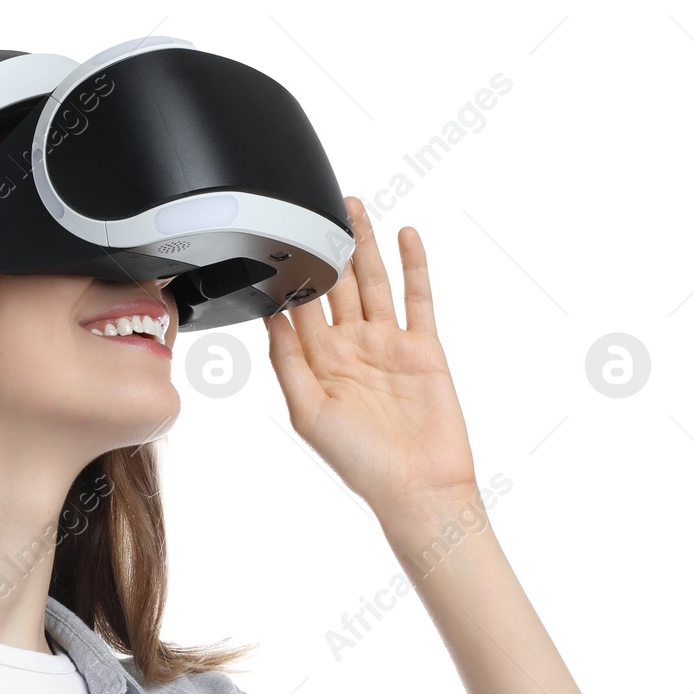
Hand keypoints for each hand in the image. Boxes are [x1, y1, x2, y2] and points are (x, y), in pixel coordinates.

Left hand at [264, 196, 477, 518]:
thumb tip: (270, 320)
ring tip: (353, 208)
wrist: (417, 485)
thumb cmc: (359, 462)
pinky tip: (406, 236)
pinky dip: (414, 265)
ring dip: (365, 245)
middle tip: (316, 209)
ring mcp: (388, 345)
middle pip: (336, 286)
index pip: (298, 310)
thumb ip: (289, 363)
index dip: (288, 278)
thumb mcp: (308, 413)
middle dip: (326, 249)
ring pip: (373, 282)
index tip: (274, 243)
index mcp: (318, 364)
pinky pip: (418, 297)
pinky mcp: (423, 347)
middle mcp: (351, 349)